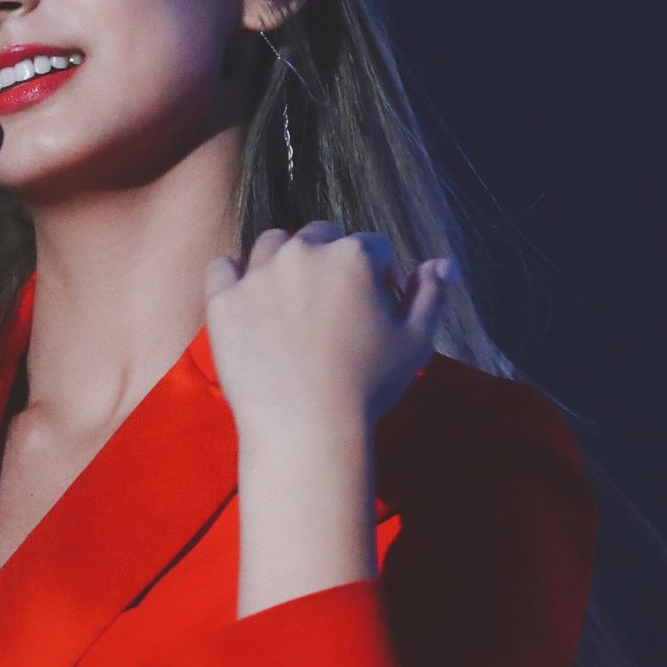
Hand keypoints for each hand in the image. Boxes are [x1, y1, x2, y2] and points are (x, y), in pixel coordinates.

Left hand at [202, 222, 454, 433]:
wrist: (306, 429)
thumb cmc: (368, 387)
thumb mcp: (416, 342)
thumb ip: (432, 295)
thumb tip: (444, 262)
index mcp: (353, 256)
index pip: (373, 247)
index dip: (380, 276)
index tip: (376, 309)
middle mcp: (303, 253)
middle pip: (320, 236)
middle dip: (331, 261)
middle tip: (332, 306)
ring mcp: (258, 274)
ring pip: (272, 245)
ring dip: (285, 261)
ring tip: (292, 301)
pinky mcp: (223, 301)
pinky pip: (223, 267)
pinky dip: (235, 275)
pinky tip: (249, 298)